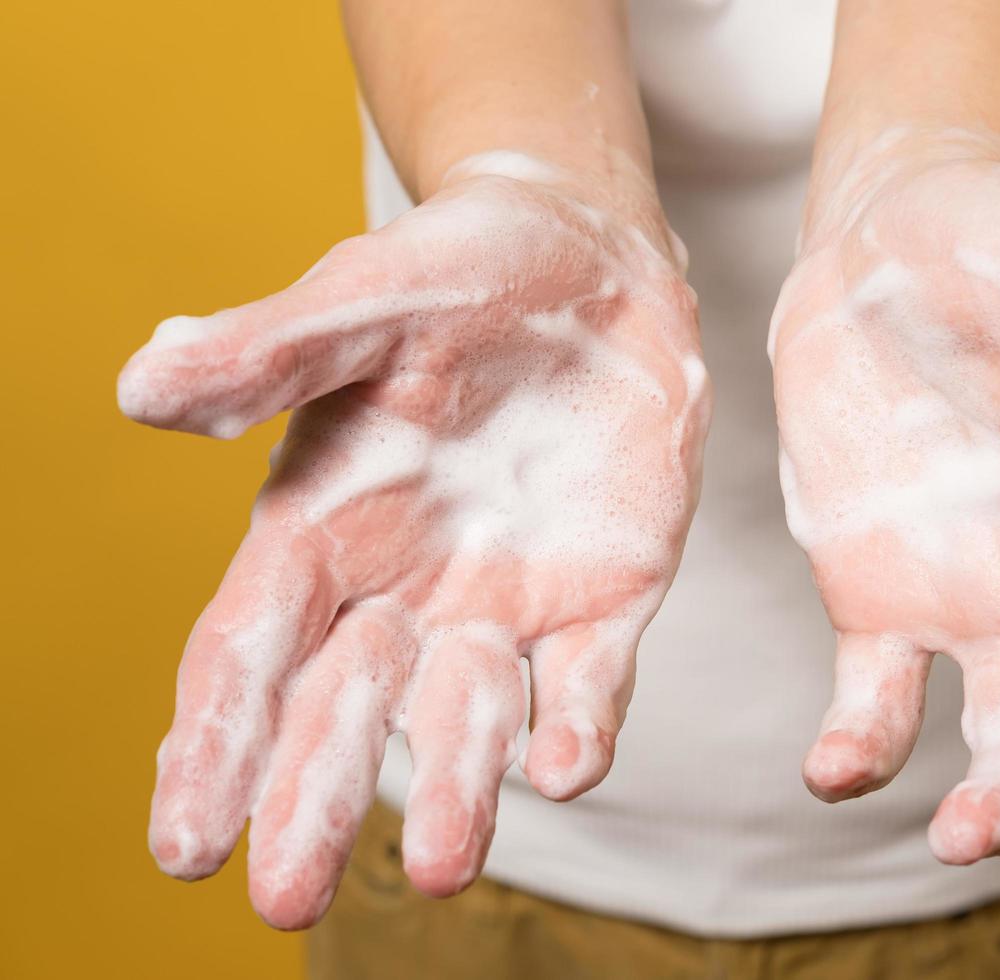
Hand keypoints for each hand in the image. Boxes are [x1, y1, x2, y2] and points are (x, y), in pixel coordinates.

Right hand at [119, 153, 709, 928]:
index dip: (211, 746)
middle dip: (315, 802)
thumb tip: (143, 387)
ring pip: (468, 721)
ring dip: (457, 792)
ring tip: (446, 867)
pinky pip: (587, 682)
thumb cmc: (456, 274)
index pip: (248, 655)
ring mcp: (505, 604)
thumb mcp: (363, 300)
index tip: (185, 845)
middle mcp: (403, 590)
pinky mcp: (603, 598)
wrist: (586, 262)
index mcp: (320, 528)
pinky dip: (577, 725)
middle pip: (344, 715)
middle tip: (289, 900)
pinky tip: (565, 764)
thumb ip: (268, 349)